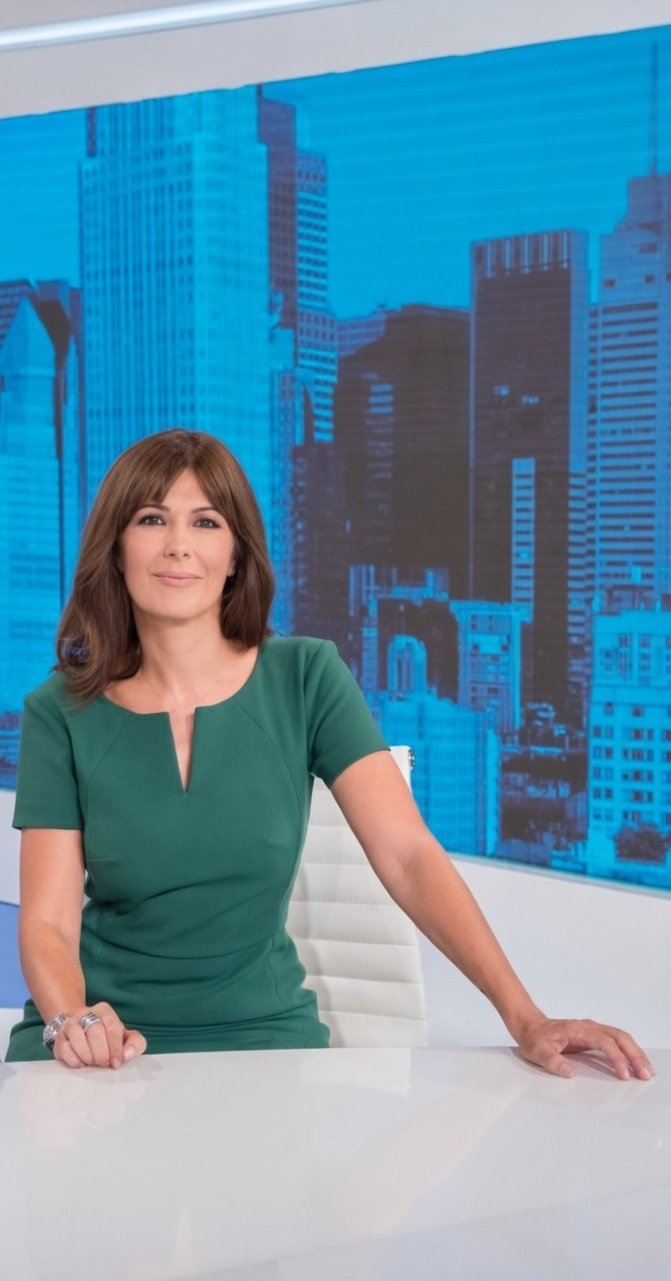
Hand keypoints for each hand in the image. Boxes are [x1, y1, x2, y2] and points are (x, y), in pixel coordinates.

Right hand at [52, 1002, 146, 1069]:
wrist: (82, 1034)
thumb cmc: (108, 1038)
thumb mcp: (126, 1038)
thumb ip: (135, 1044)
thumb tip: (126, 1055)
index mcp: (105, 1011)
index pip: (112, 1027)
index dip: (115, 1048)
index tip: (116, 1062)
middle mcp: (86, 1013)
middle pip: (95, 1031)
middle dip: (101, 1053)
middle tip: (104, 1063)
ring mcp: (70, 1024)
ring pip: (77, 1037)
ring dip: (88, 1056)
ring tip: (93, 1063)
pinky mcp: (60, 1038)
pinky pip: (65, 1049)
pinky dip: (75, 1060)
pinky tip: (82, 1064)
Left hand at [514, 1016, 655, 1080]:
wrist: (530, 1026)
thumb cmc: (534, 1038)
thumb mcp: (537, 1052)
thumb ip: (553, 1061)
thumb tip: (570, 1072)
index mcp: (577, 1029)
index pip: (604, 1041)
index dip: (616, 1057)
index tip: (624, 1073)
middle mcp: (588, 1027)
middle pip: (619, 1037)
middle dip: (634, 1055)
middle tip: (645, 1074)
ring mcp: (593, 1030)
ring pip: (621, 1037)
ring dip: (635, 1053)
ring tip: (647, 1071)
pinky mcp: (594, 1037)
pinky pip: (616, 1041)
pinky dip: (629, 1051)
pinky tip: (636, 1063)